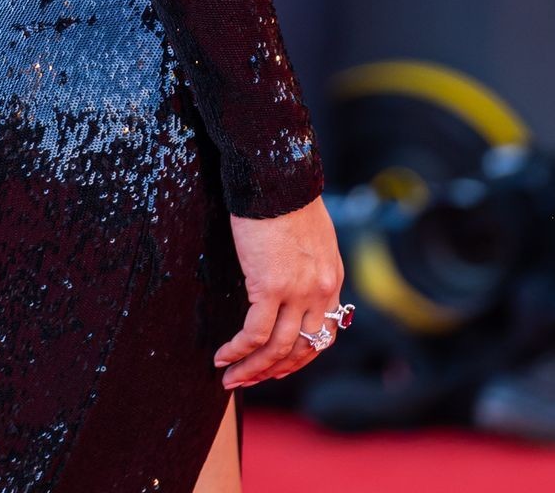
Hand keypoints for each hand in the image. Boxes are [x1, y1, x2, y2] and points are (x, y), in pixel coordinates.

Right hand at [215, 197, 344, 388]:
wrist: (277, 174)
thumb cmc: (287, 195)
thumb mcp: (312, 235)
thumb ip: (308, 262)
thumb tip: (292, 277)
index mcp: (332, 278)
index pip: (323, 333)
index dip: (299, 357)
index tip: (277, 366)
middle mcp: (321, 290)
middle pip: (302, 349)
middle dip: (274, 370)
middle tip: (249, 379)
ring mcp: (297, 291)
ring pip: (277, 348)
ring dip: (252, 369)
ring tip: (230, 377)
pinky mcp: (270, 285)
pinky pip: (255, 332)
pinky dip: (238, 349)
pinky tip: (223, 355)